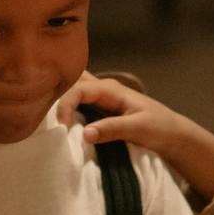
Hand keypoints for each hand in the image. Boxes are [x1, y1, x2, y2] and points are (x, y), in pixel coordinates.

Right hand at [56, 72, 213, 198]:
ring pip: (74, 87)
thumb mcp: (138, 129)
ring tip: (43, 108)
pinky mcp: (100, 108)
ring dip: (60, 95)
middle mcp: (103, 89)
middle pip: (72, 80)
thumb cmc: (159, 128)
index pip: (79, 89)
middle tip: (41, 110)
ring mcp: (101, 97)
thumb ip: (112, 130)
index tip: (62, 127)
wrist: (173, 134)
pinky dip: (66, 103)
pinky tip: (57, 114)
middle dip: (55, 91)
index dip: (65, 104)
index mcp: (111, 89)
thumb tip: (85, 134)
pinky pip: (78, 99)